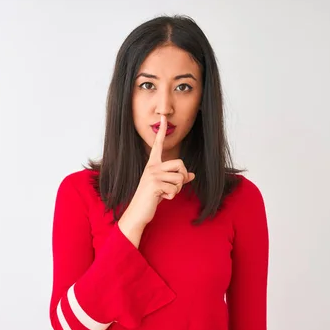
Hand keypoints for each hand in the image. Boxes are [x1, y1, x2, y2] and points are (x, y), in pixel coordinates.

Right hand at [120, 114, 194, 228]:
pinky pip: (175, 189)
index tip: (163, 117)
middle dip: (182, 177)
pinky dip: (171, 196)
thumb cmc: (150, 198)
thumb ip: (177, 179)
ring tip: (165, 193)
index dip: (162, 131)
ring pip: (180, 178)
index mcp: (153, 164)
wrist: (138, 212)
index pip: (158, 145)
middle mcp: (152, 167)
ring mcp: (152, 175)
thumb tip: (192, 175)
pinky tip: (161, 198)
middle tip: (173, 186)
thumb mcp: (164, 186)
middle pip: (180, 164)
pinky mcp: (154, 185)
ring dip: (177, 190)